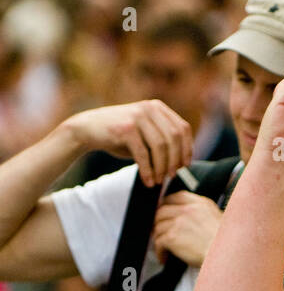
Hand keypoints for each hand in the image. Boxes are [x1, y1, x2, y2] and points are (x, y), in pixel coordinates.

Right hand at [66, 100, 193, 186]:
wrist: (89, 129)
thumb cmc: (121, 136)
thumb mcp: (145, 134)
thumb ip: (162, 141)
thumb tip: (182, 163)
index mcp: (157, 108)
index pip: (183, 129)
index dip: (187, 149)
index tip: (185, 166)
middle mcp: (149, 108)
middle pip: (174, 138)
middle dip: (175, 160)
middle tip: (172, 176)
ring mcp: (137, 117)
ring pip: (160, 147)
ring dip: (162, 168)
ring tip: (159, 180)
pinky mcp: (126, 129)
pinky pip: (143, 154)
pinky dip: (148, 171)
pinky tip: (148, 181)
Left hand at [152, 192, 221, 266]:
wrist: (226, 254)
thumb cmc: (224, 242)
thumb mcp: (217, 218)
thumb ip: (202, 213)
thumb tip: (189, 218)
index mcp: (199, 203)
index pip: (175, 197)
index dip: (166, 205)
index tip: (164, 214)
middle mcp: (187, 210)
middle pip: (162, 211)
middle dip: (158, 222)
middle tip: (159, 231)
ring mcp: (178, 222)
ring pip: (158, 227)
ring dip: (158, 238)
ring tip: (162, 247)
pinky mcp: (172, 237)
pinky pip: (159, 242)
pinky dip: (159, 251)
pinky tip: (163, 257)